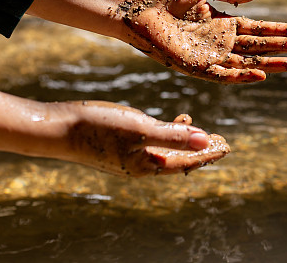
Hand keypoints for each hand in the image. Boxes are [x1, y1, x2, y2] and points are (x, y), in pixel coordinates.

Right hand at [64, 103, 229, 176]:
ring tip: (199, 130)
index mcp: (147, 166)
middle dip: (199, 150)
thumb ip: (174, 136)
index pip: (187, 162)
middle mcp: (139, 165)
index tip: (227, 147)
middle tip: (220, 141)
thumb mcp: (141, 129)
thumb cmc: (99, 128)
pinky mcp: (118, 145)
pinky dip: (165, 133)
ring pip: (165, 151)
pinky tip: (169, 121)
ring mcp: (128, 156)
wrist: (59, 128)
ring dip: (183, 141)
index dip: (208, 154)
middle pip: (178, 159)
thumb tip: (206, 142)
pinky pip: (150, 143)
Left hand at [116, 0, 286, 82]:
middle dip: (281, 48)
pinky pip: (220, 74)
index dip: (277, 30)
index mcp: (219, 21)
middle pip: (256, 46)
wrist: (131, 7)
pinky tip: (259, 73)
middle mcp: (216, 41)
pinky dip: (240, 75)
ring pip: (244, 62)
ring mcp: (206, 55)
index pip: (255, 28)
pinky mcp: (192, 65)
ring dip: (267, 63)